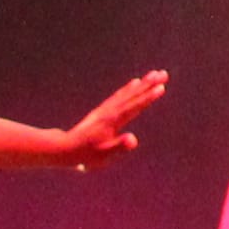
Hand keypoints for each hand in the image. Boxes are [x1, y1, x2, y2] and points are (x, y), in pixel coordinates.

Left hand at [55, 74, 169, 168]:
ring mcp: (105, 110)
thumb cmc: (86, 155)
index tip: (161, 87)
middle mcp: (110, 111)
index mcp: (113, 121)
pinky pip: (118, 95)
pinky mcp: (102, 111)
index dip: (148, 97)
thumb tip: (133, 140)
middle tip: (163, 74)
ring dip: (142, 83)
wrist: (65, 148)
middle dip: (149, 84)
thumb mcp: (104, 155)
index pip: (134, 107)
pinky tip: (133, 84)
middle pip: (132, 95)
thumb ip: (119, 146)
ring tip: (153, 75)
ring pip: (127, 93)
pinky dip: (128, 88)